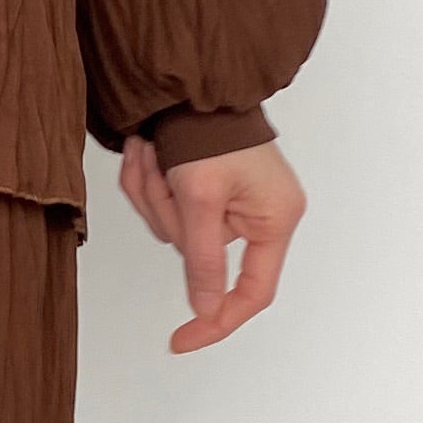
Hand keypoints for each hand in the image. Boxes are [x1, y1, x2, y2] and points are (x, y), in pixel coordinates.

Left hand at [119, 135, 305, 353]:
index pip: (252, 293)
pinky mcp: (207, 191)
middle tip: (158, 174)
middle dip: (167, 218)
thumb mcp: (200, 198)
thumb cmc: (210, 130)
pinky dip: (150, 185)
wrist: (192, 82)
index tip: (181, 340)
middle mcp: (259, 216)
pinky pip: (169, 209)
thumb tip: (206, 309)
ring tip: (151, 154)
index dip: (217, 321)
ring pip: (177, 232)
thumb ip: (203, 260)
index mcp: (274, 220)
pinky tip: (148, 153)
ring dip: (153, 196)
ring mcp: (232, 204)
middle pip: (200, 256)